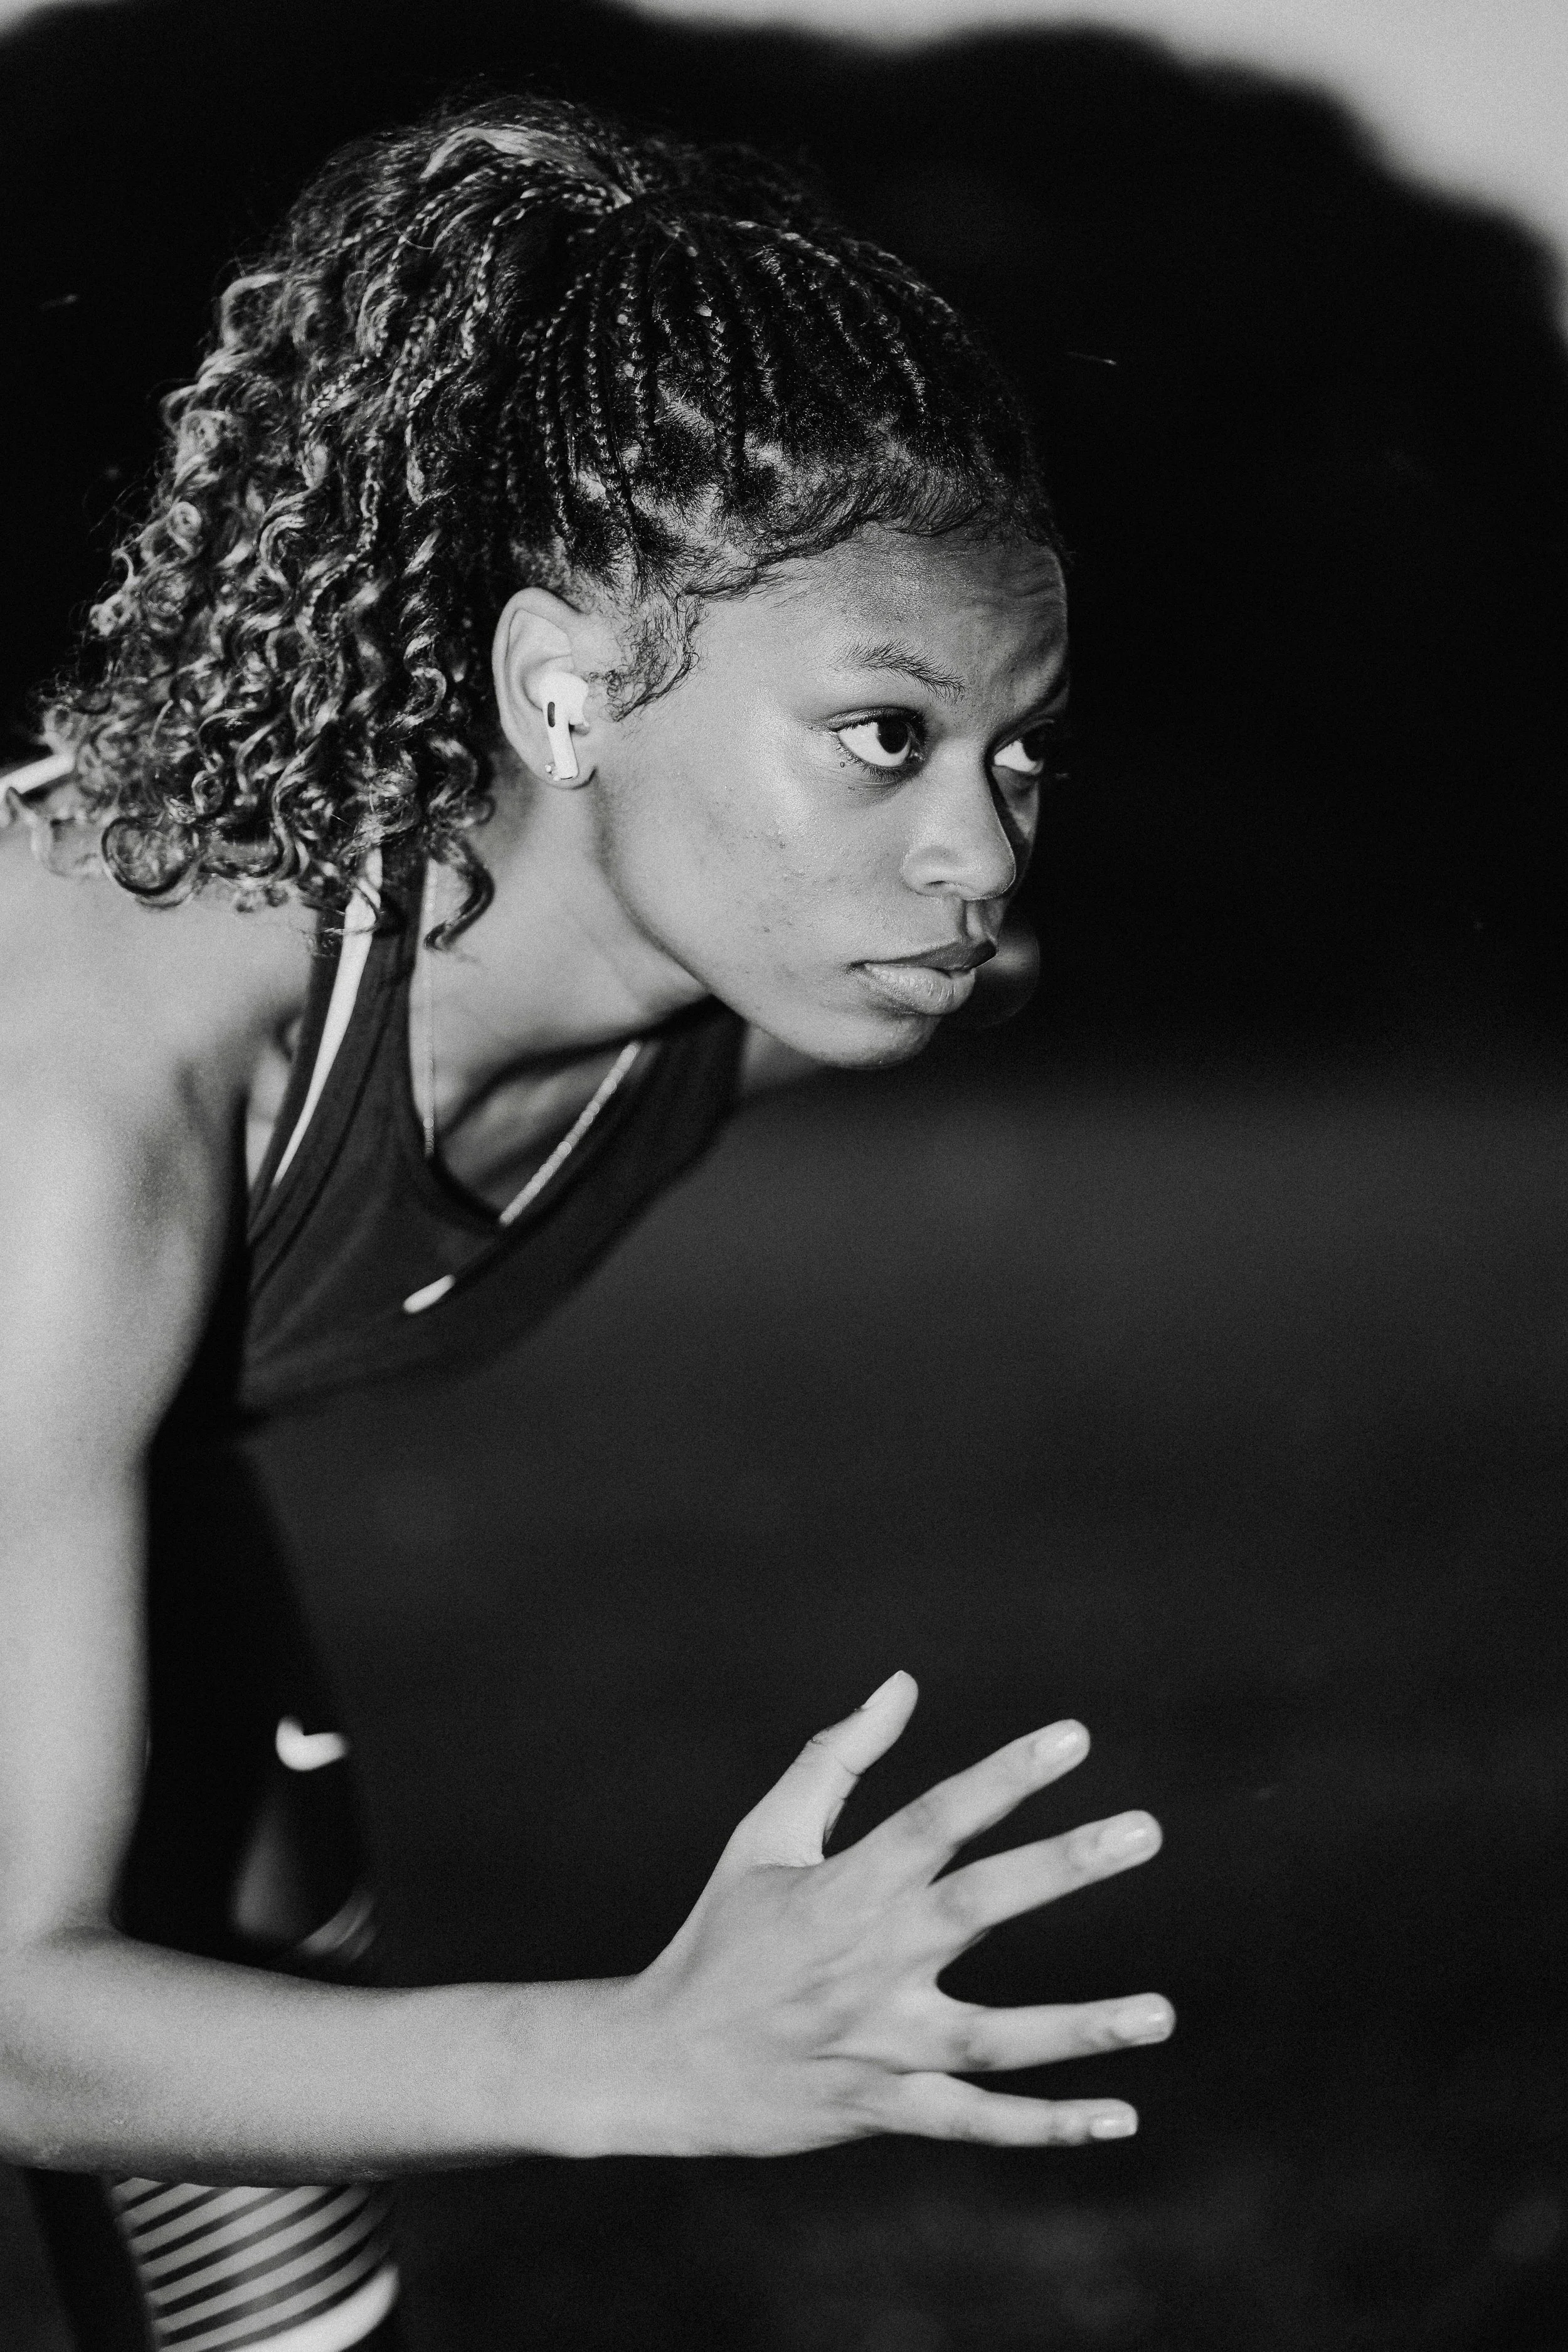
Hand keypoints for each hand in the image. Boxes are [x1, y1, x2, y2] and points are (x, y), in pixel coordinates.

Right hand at [610, 1672, 1170, 2154]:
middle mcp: (869, 1959)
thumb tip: (901, 1684)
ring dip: (1080, 2027)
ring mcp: (879, 2040)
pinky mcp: (881, 2108)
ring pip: (995, 2038)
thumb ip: (835, 1758)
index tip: (1074, 1737)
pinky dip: (1045, 2127)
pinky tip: (1119, 2117)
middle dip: (1064, 1865)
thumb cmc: (720, 1935)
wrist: (658, 2062)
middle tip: (1145, 1830)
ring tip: (1163, 2013)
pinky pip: (974, 2120)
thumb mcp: (764, 1836)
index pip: (937, 1817)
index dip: (1004, 1774)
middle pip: (979, 1905)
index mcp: (844, 1886)